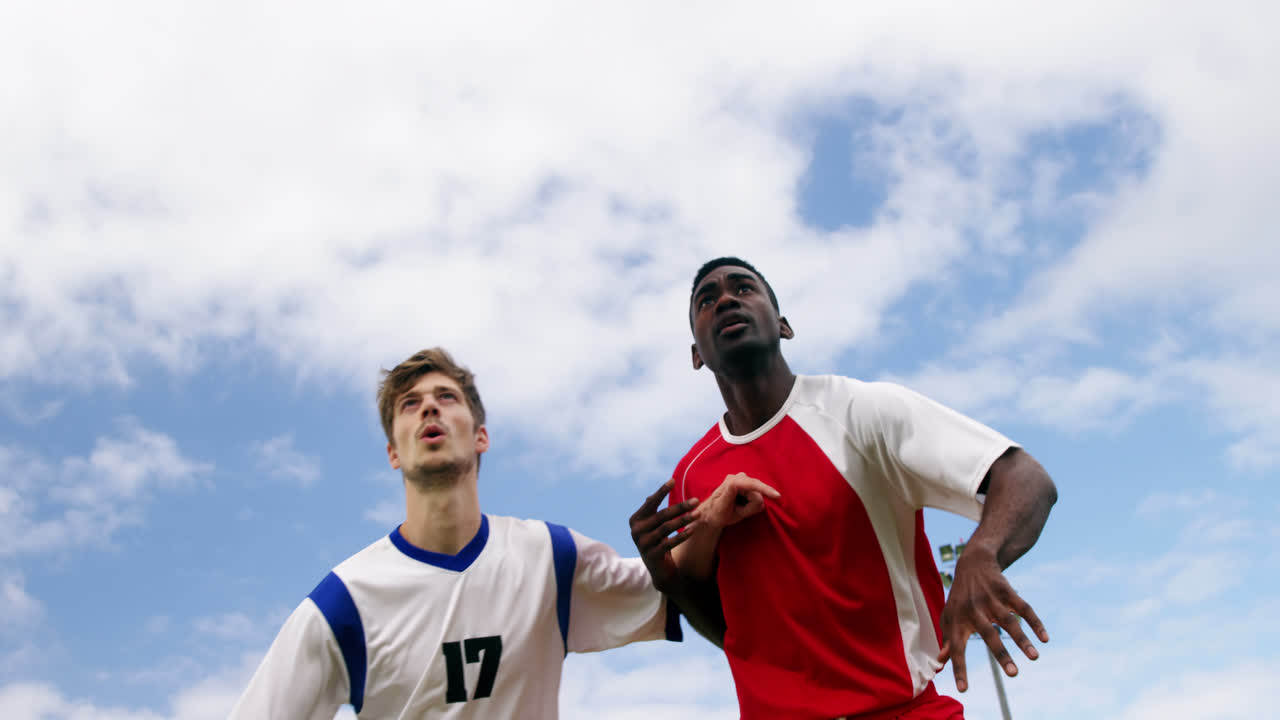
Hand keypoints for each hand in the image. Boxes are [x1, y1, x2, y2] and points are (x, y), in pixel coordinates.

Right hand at [629, 479, 700, 592]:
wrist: (659, 570)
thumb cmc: (658, 541)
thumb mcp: (652, 525)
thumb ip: (651, 511)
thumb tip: (652, 494)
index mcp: (635, 519)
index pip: (650, 502)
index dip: (661, 491)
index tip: (673, 480)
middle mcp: (636, 531)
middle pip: (662, 515)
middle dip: (681, 507)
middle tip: (696, 500)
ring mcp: (643, 544)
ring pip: (667, 528)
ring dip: (685, 519)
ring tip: (699, 514)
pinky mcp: (652, 555)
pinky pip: (670, 542)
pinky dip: (683, 535)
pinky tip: (694, 529)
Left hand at [692, 472, 780, 529]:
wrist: (711, 513)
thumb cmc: (715, 513)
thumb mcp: (723, 510)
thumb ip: (736, 500)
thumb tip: (748, 491)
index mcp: (730, 483)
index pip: (751, 484)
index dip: (764, 489)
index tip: (777, 496)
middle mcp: (737, 477)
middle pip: (757, 494)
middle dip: (750, 506)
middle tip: (737, 511)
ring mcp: (742, 479)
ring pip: (758, 495)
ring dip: (750, 506)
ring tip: (737, 508)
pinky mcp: (746, 482)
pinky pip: (757, 495)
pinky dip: (750, 503)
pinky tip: (741, 504)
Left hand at [937, 551, 1048, 692]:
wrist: (972, 562)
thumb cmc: (960, 597)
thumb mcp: (949, 615)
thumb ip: (948, 638)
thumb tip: (942, 660)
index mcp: (957, 620)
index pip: (956, 648)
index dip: (958, 668)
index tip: (964, 689)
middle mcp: (973, 610)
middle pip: (988, 635)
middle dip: (1001, 654)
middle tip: (1014, 675)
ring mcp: (990, 599)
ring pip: (1008, 622)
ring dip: (1022, 639)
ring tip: (1035, 657)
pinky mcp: (1006, 590)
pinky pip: (1023, 607)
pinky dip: (1035, 622)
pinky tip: (1044, 638)